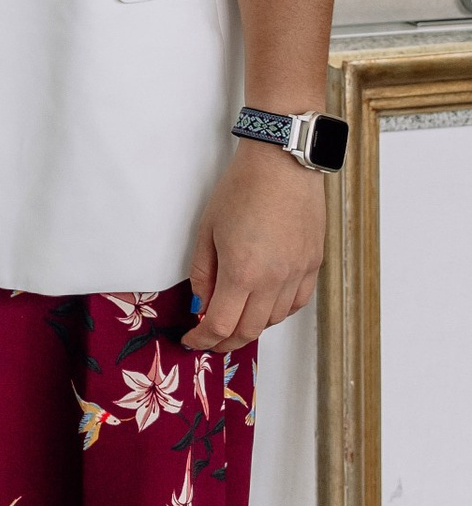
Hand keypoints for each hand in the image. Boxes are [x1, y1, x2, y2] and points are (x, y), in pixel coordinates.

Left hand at [183, 139, 324, 351]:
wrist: (282, 163)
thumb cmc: (242, 188)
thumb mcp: (207, 229)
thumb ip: (203, 273)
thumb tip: (200, 303)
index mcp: (242, 272)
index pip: (220, 325)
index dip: (204, 340)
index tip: (193, 341)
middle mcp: (273, 280)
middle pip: (249, 331)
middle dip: (225, 342)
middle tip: (210, 340)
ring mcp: (297, 273)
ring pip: (275, 320)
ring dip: (252, 327)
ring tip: (235, 319)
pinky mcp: (313, 264)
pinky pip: (297, 302)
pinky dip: (279, 312)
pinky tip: (266, 305)